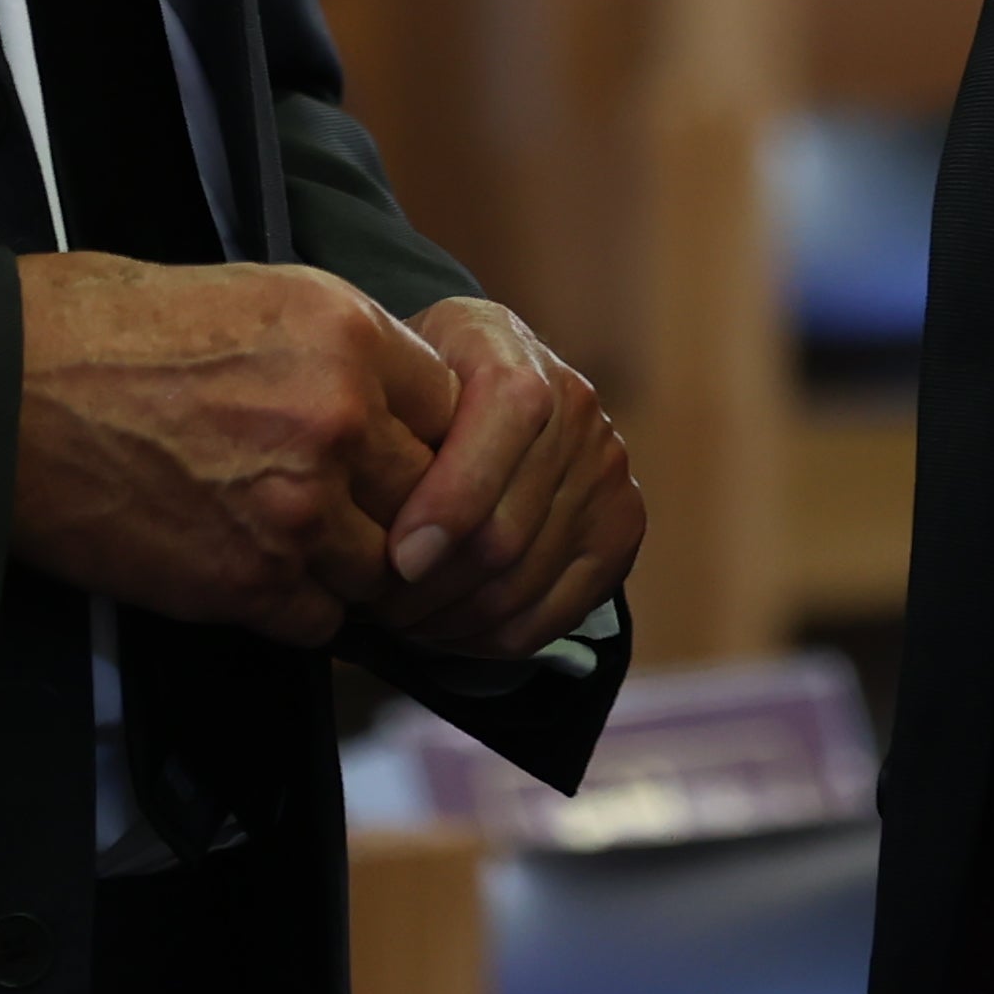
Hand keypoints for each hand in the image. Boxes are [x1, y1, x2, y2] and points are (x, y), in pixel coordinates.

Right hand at [9, 256, 460, 644]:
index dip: (428, 438)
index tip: (402, 455)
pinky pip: (320, 620)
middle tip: (362, 514)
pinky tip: (258, 573)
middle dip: (401, 510)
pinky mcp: (247, 579)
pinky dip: (299, 608)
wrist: (7, 391)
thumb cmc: (109, 329)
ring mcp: (297, 507)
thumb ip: (341, 348)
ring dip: (352, 566)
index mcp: (346, 333)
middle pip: (431, 495)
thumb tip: (394, 396)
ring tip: (300, 544)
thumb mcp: (255, 295)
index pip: (454, 409)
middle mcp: (337, 419)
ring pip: (384, 569)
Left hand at [369, 297, 643, 659]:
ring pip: (521, 583)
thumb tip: (373, 524)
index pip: (504, 426)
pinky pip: (553, 614)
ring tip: (403, 620)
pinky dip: (491, 639)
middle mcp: (577, 407)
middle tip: (378, 606)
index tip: (397, 557)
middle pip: (505, 530)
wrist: (492, 377)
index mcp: (514, 354)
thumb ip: (386, 421)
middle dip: (430, 586)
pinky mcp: (620, 527)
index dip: (449, 503)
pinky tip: (449, 628)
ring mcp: (606, 470)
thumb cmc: (423, 384)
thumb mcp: (394, 370)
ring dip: (451, 620)